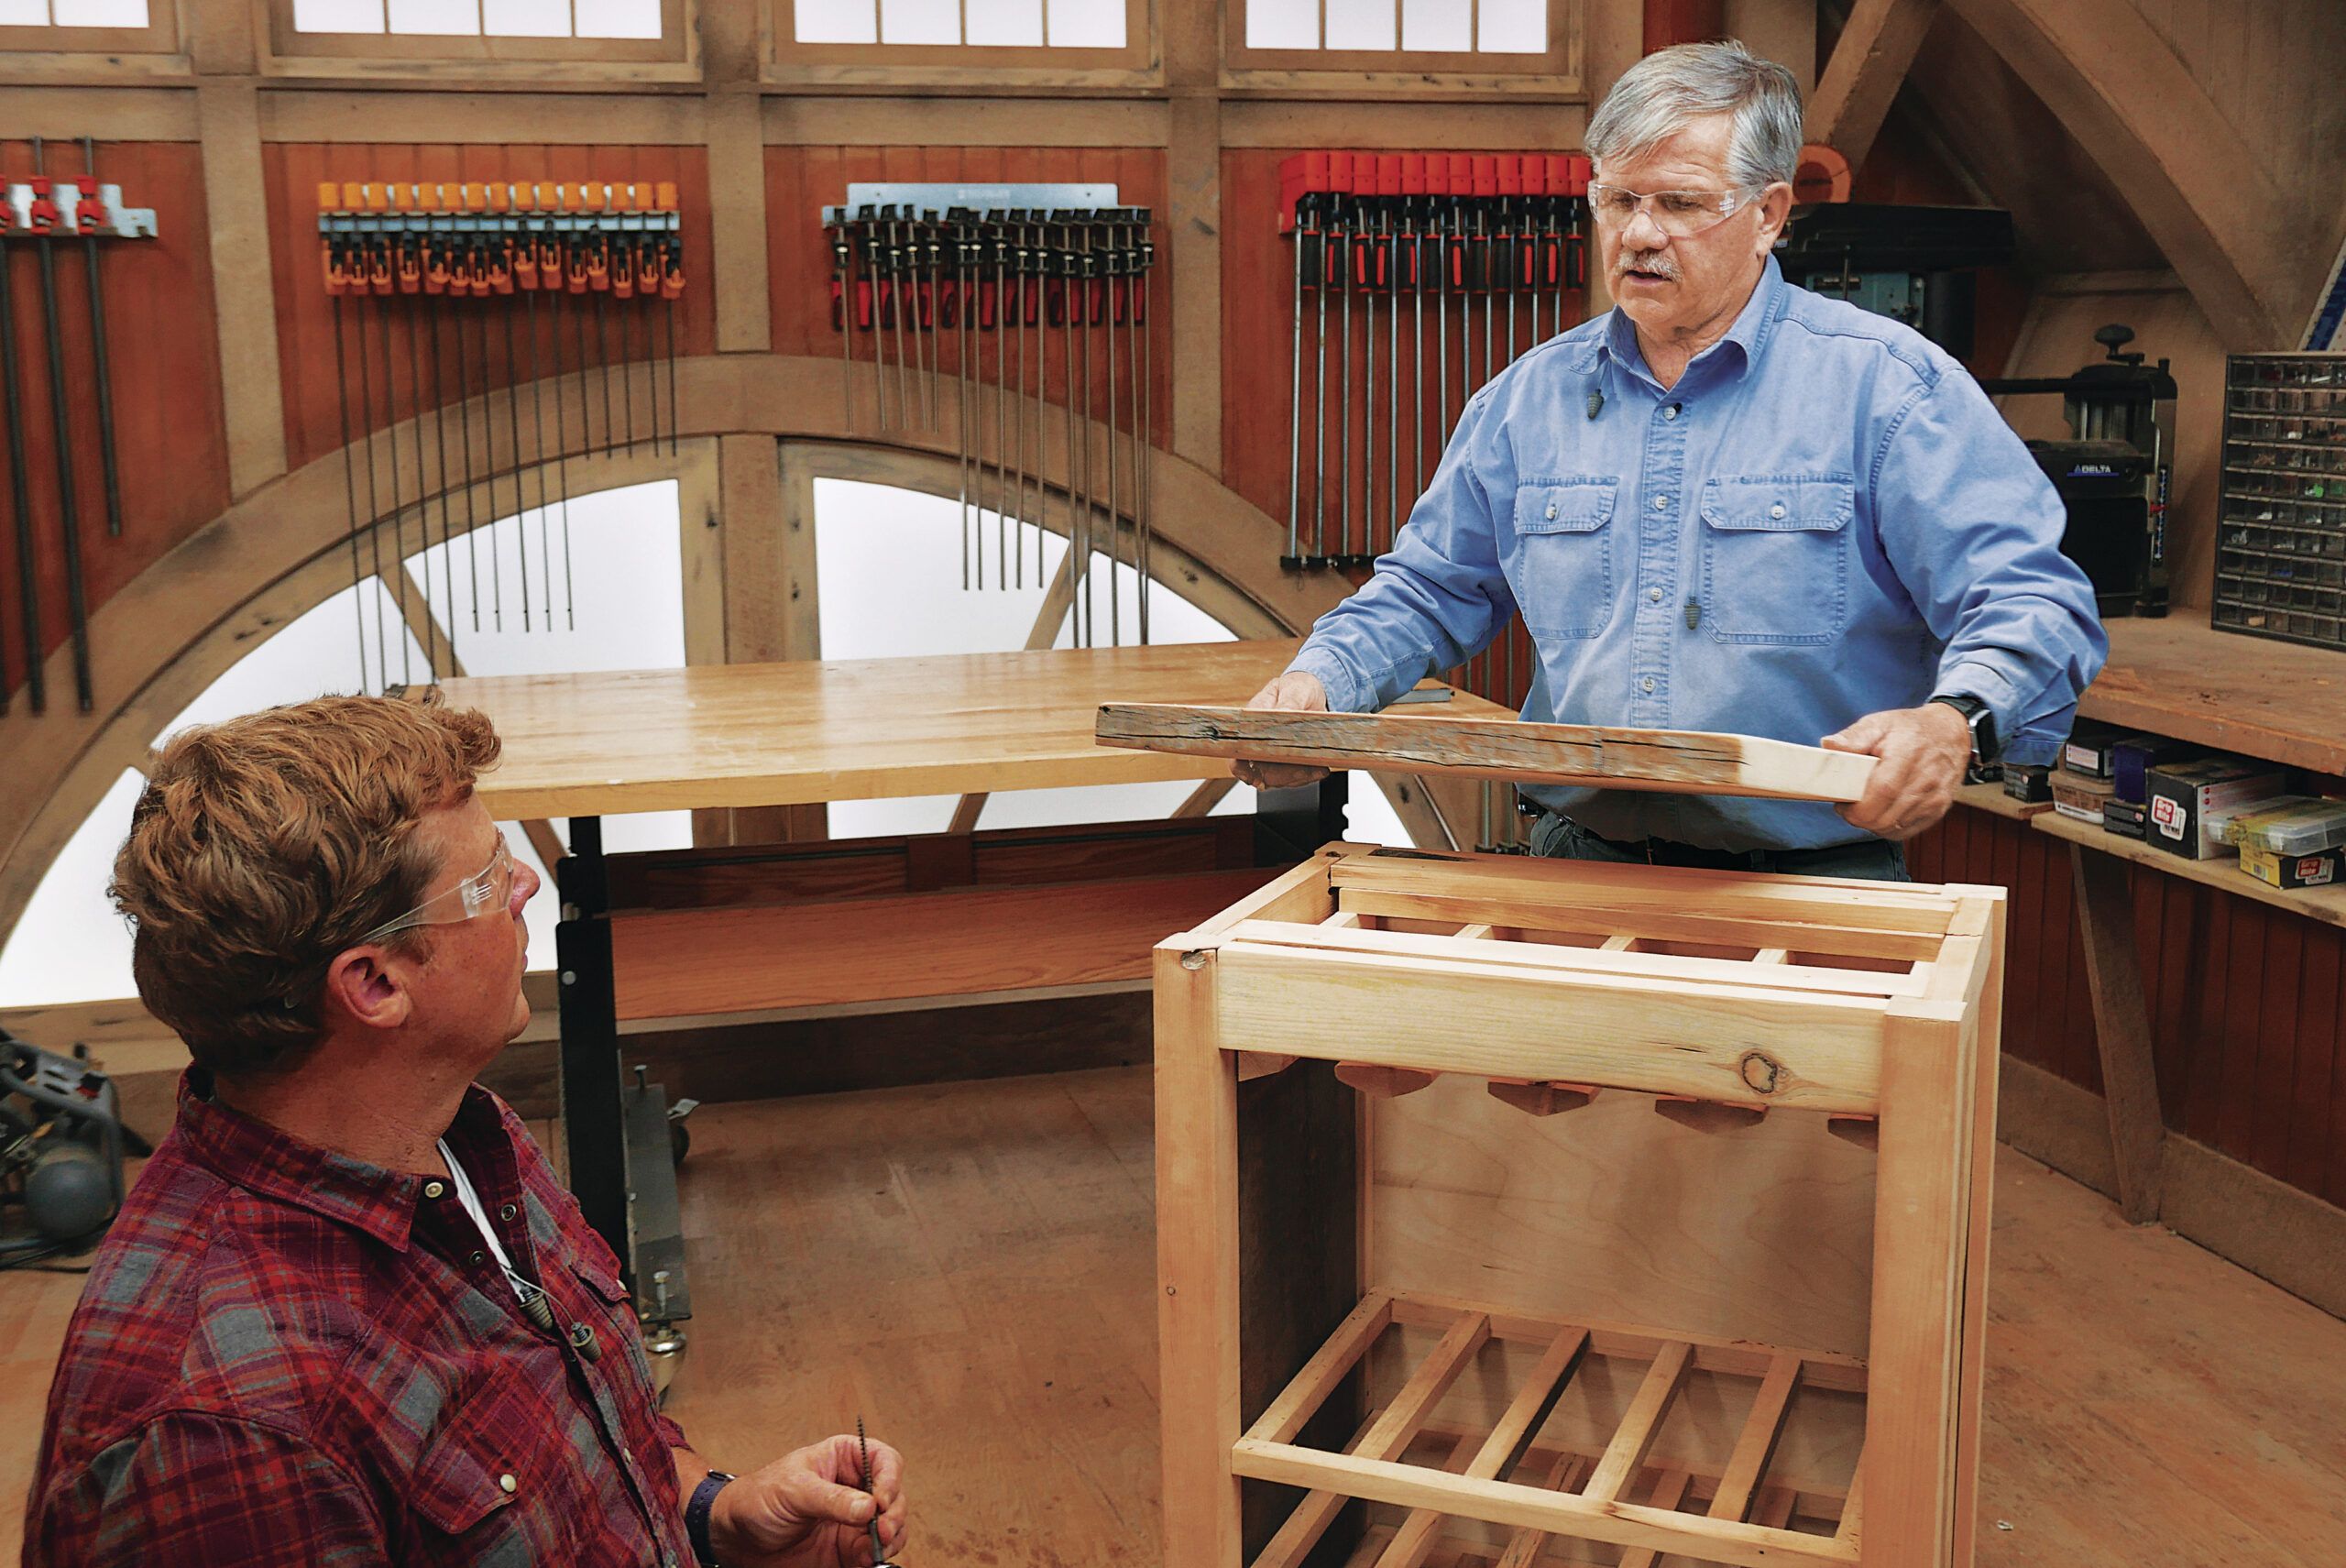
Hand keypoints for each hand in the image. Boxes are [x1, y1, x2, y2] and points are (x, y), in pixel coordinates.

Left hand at [708, 1435, 906, 1567]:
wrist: (736, 1538)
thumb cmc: (759, 1498)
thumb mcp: (794, 1490)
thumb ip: (832, 1498)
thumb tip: (869, 1507)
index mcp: (844, 1459)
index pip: (884, 1460)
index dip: (890, 1479)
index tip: (881, 1501)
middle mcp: (855, 1488)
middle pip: (894, 1496)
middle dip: (894, 1514)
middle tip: (881, 1530)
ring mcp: (853, 1520)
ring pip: (892, 1527)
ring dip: (890, 1538)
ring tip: (873, 1548)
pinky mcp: (848, 1549)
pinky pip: (875, 1553)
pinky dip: (877, 1558)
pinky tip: (865, 1560)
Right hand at [1233, 669, 1331, 790]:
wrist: (1313, 693)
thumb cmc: (1298, 688)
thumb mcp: (1295, 690)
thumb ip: (1288, 703)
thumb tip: (1282, 714)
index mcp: (1251, 723)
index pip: (1237, 753)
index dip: (1243, 770)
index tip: (1256, 778)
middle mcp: (1259, 742)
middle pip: (1260, 771)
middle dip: (1282, 776)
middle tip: (1303, 770)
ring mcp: (1273, 754)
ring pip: (1279, 777)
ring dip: (1298, 777)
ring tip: (1318, 769)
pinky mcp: (1289, 760)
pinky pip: (1294, 776)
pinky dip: (1308, 775)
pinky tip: (1320, 769)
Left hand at [1820, 703, 1971, 841]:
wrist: (1951, 734)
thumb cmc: (1910, 730)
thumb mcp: (1880, 723)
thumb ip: (1854, 736)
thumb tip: (1829, 746)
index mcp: (1907, 756)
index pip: (1881, 792)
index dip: (1856, 807)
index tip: (1842, 803)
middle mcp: (1925, 781)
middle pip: (1884, 817)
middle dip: (1859, 818)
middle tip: (1849, 805)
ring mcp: (1934, 798)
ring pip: (1892, 828)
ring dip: (1872, 823)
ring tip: (1865, 805)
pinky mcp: (1938, 810)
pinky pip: (1905, 832)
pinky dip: (1888, 827)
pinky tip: (1882, 812)